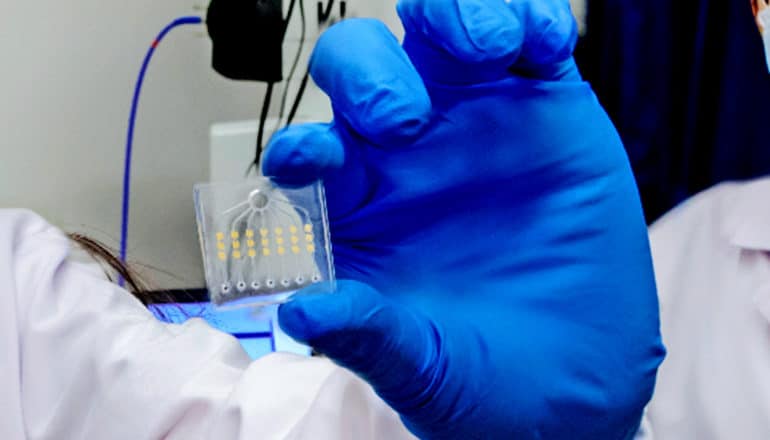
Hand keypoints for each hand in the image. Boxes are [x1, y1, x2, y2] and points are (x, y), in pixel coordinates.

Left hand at [264, 0, 664, 437]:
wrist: (579, 384)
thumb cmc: (488, 380)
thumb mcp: (420, 370)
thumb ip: (366, 335)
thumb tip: (301, 313)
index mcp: (362, 211)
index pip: (309, 153)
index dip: (300, 146)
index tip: (316, 159)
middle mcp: (411, 158)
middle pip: (364, 72)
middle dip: (371, 73)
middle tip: (406, 116)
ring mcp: (480, 127)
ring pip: (444, 36)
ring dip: (453, 17)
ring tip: (485, 47)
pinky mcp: (550, 113)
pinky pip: (534, 42)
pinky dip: (535, 22)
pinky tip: (543, 46)